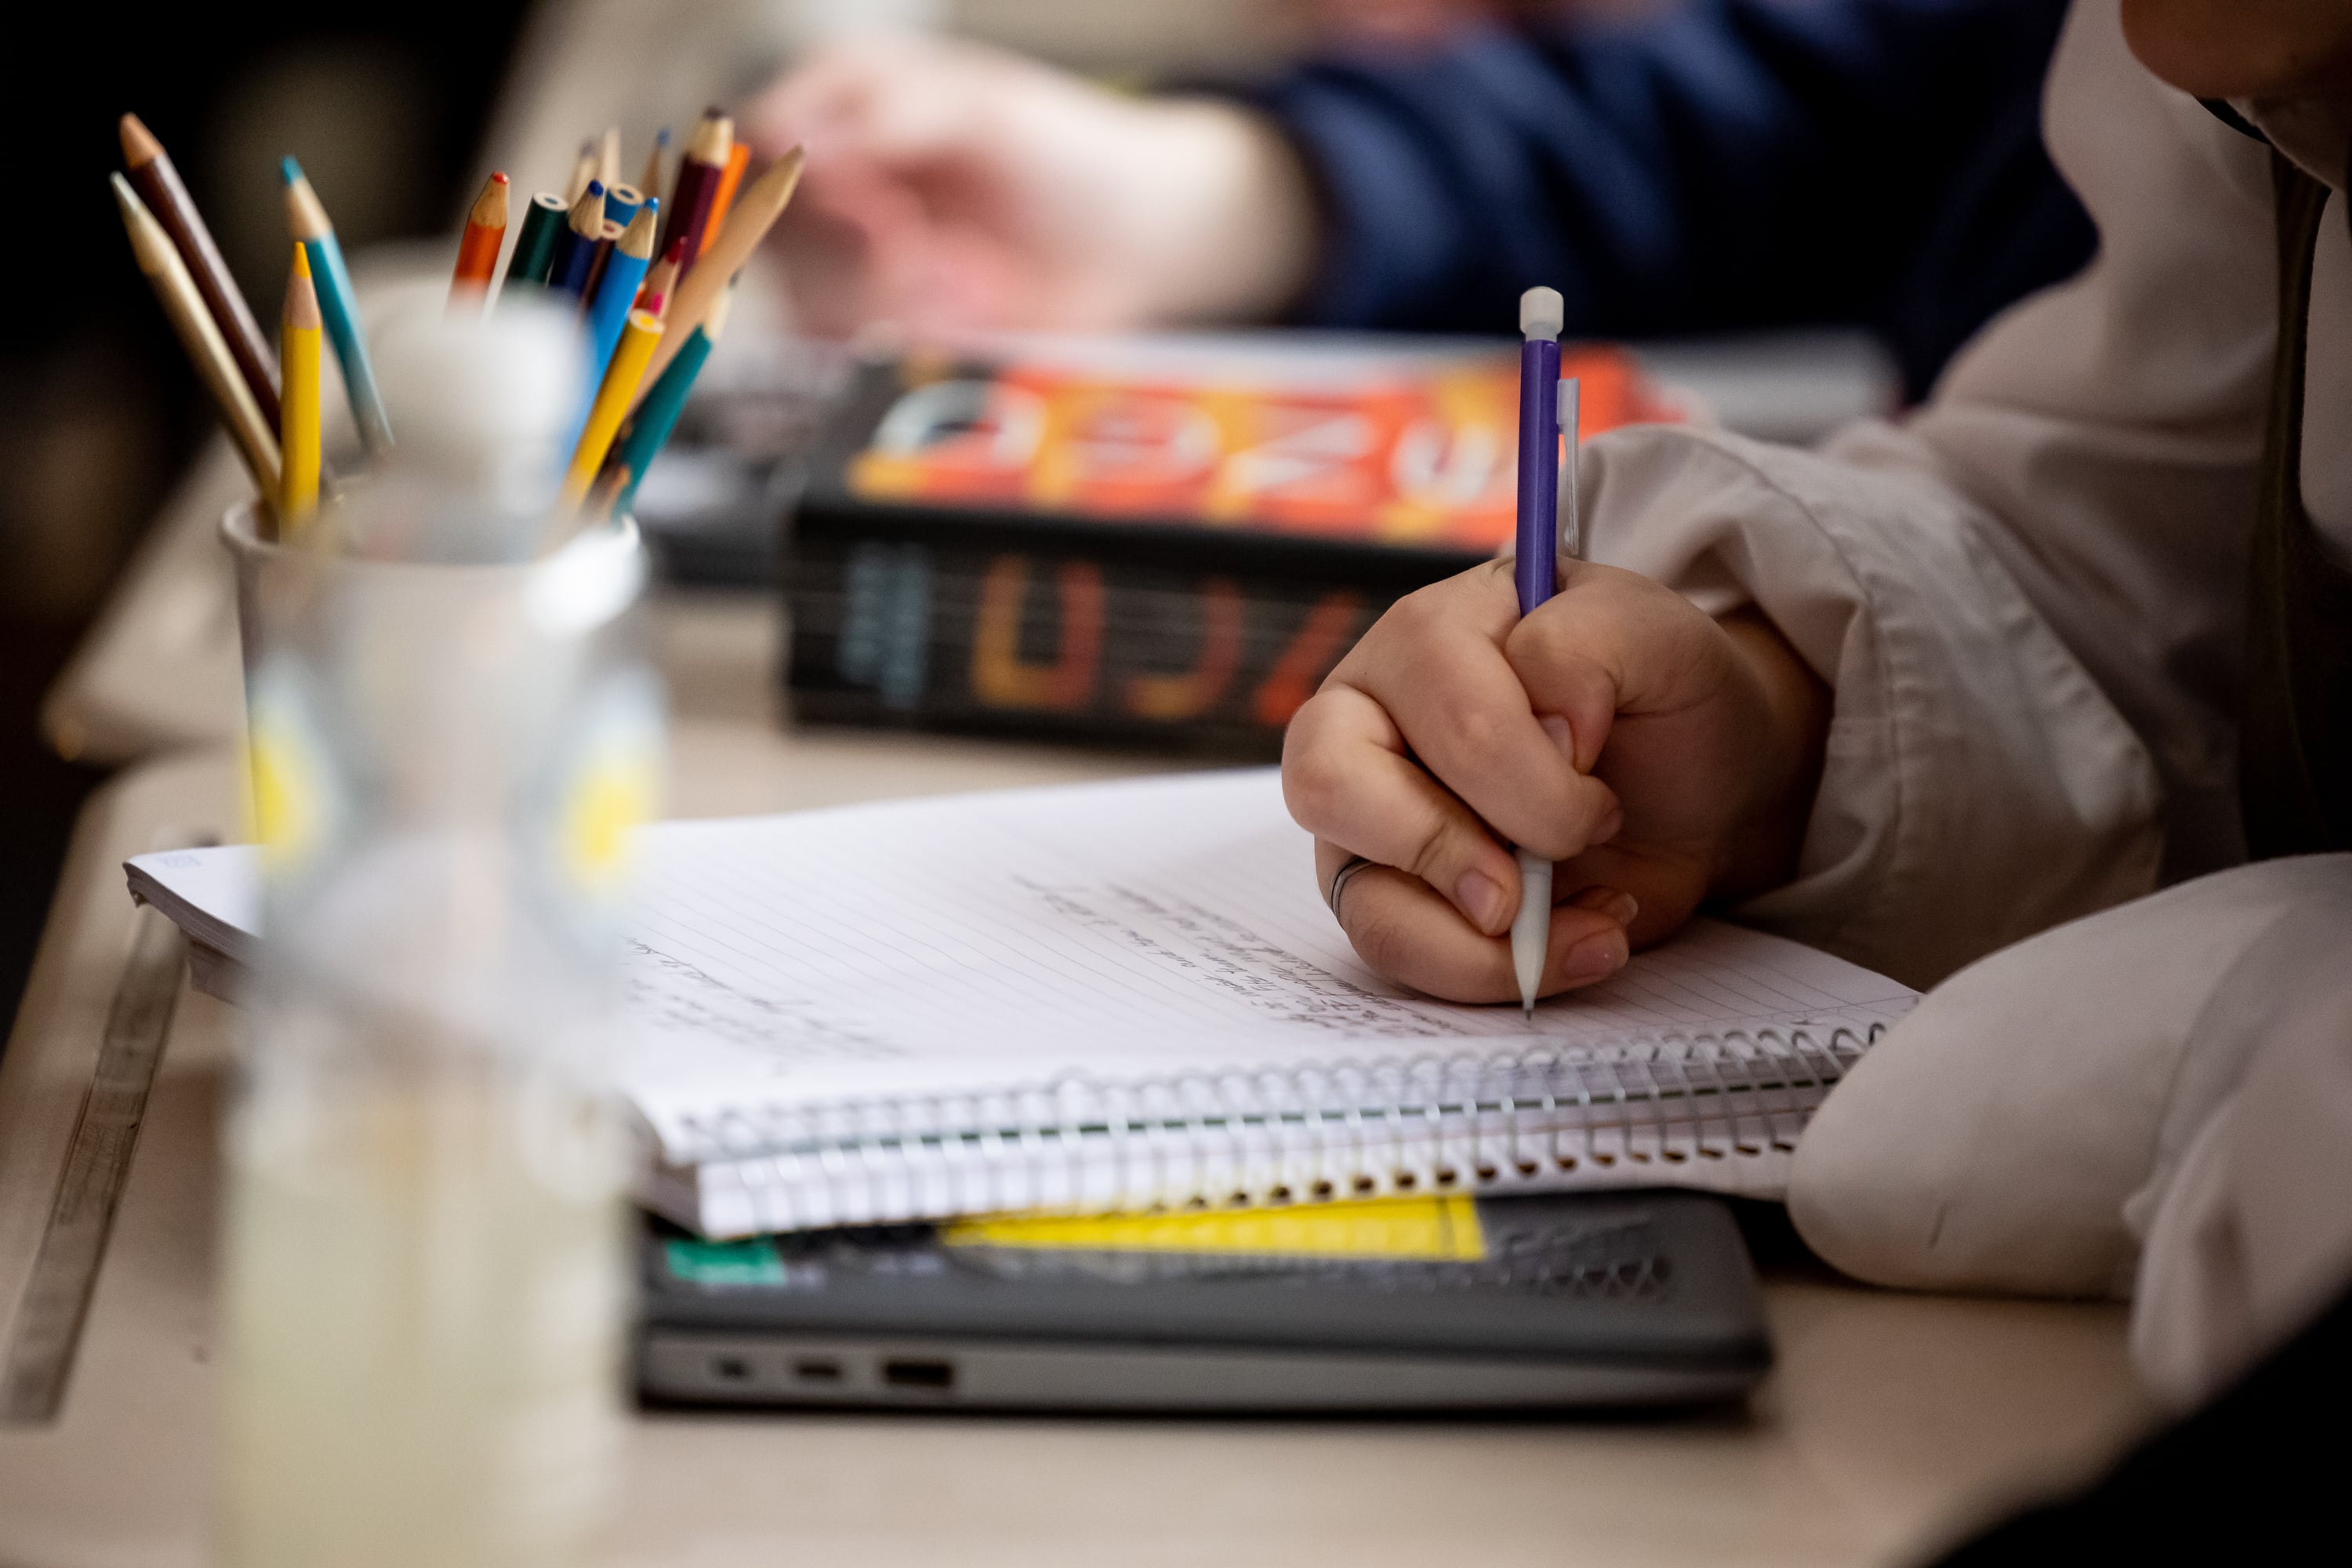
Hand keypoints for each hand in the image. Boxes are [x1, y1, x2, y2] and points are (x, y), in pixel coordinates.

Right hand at [742, 35, 1317, 335]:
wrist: (1137, 238)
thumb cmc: (1068, 150)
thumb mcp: (990, 112)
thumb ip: (896, 118)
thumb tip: (800, 142)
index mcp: (844, 100)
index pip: (765, 143)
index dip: (803, 185)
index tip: (873, 208)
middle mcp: (834, 177)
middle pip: (776, 235)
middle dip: (860, 256)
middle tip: (929, 246)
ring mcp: (854, 257)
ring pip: (813, 303)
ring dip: (899, 303)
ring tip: (975, 279)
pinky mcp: (886, 324)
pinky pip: (861, 352)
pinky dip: (922, 337)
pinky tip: (976, 312)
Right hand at [1282, 559, 1829, 1003]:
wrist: (1701, 789)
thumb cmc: (1663, 702)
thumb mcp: (1659, 636)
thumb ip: (1591, 643)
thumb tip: (1551, 728)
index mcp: (1431, 633)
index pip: (1443, 711)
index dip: (1534, 778)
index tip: (1604, 797)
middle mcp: (1371, 711)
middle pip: (1334, 784)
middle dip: (1453, 851)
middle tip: (1536, 880)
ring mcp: (1366, 809)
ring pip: (1354, 889)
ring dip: (1474, 940)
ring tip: (1584, 931)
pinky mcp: (1383, 889)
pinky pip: (1389, 948)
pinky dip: (1486, 970)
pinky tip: (1571, 944)